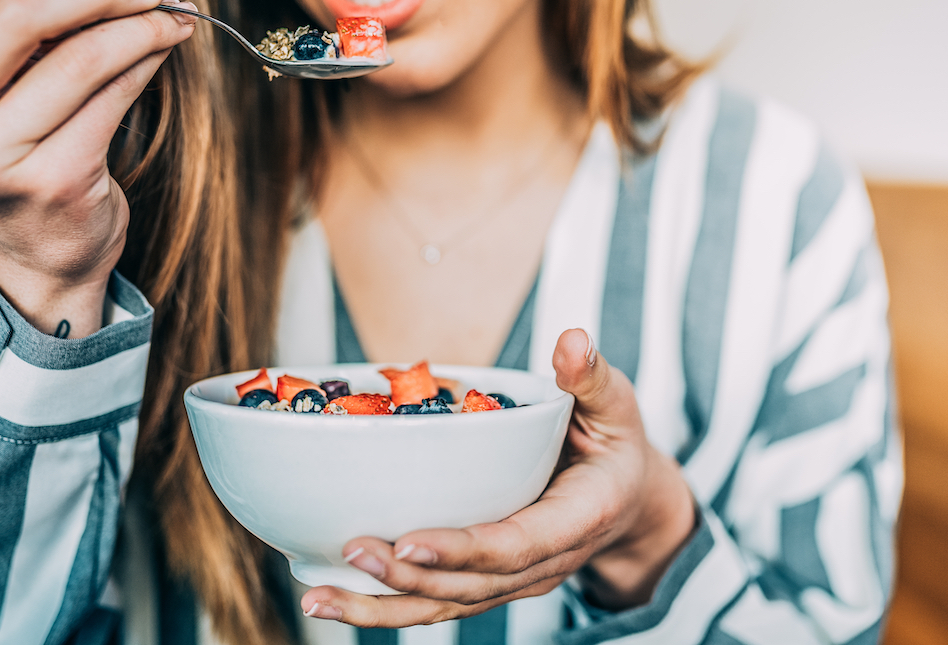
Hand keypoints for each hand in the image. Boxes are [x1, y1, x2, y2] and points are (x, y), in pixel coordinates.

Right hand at [0, 0, 196, 336]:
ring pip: (79, 58)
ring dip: (138, 26)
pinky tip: (163, 52)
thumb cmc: (27, 150)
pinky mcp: (52, 182)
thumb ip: (18, 29)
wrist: (44, 251)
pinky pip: (113, 99)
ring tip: (171, 15)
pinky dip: (145, 64)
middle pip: (18, 17)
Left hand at [299, 328, 697, 625]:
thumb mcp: (614, 403)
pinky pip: (437, 602)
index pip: (516, 545)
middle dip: (407, 577)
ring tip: (319, 598)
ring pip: (446, 605)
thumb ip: (589, 377)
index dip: (462, 549)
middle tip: (351, 549)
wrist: (627, 500)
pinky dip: (385, 607)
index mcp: (576, 520)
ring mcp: (514, 580)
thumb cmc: (615, 442)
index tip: (409, 542)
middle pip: (471, 585)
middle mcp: (543, 563)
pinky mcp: (488, 581)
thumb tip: (570, 340)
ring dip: (382, 607)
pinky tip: (333, 596)